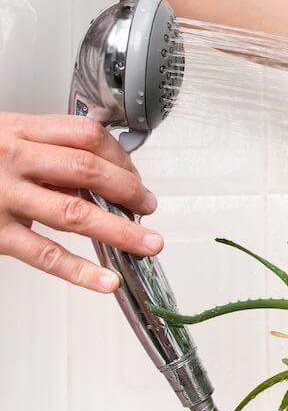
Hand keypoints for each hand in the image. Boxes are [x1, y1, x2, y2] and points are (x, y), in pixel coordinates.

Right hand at [0, 113, 162, 292]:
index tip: (136, 176)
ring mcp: (1, 197)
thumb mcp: (2, 136)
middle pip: (88, 171)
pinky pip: (43, 254)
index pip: (87, 135)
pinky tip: (105, 280)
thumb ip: (45, 151)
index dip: (121, 157)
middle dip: (129, 191)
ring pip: (74, 214)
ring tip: (148, 244)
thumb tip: (100, 175)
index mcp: (19, 130)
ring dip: (120, 232)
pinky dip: (79, 270)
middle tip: (149, 208)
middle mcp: (13, 160)